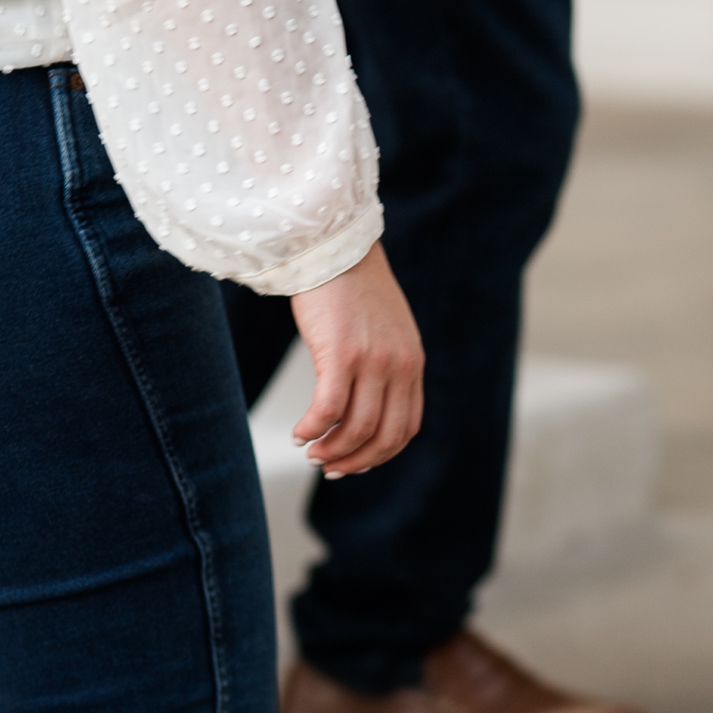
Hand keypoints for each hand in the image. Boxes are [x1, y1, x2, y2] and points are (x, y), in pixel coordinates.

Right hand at [289, 242, 423, 476]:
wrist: (333, 245)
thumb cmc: (351, 285)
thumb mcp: (384, 328)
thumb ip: (385, 363)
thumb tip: (362, 403)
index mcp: (412, 362)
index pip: (406, 427)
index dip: (380, 454)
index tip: (354, 463)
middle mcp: (398, 366)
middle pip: (383, 436)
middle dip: (355, 460)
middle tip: (328, 467)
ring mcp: (372, 361)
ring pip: (356, 429)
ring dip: (330, 449)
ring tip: (310, 452)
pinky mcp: (341, 354)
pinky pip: (328, 410)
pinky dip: (312, 429)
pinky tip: (300, 433)